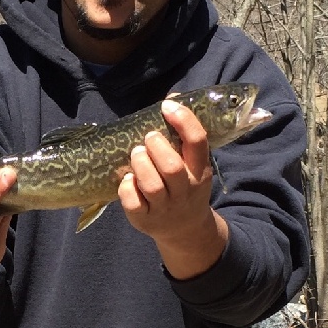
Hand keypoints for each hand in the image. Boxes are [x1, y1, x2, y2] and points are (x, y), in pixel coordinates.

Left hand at [118, 100, 227, 279]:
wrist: (185, 229)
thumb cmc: (185, 185)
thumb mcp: (192, 163)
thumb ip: (183, 136)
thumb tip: (173, 97)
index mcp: (200, 171)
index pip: (197, 142)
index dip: (183, 120)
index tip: (167, 106)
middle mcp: (185, 191)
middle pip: (172, 168)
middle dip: (156, 147)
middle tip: (148, 138)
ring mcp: (166, 208)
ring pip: (152, 186)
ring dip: (141, 165)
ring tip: (136, 154)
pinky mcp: (145, 220)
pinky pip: (133, 203)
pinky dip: (127, 188)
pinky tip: (128, 180)